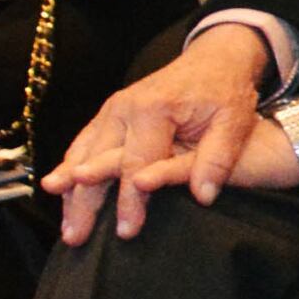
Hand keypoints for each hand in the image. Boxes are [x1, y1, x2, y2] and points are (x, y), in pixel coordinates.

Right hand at [44, 23, 282, 243]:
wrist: (213, 60)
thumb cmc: (226, 95)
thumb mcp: (233, 125)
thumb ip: (217, 160)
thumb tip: (203, 197)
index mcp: (153, 111)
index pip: (136, 166)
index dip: (130, 202)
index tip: (127, 232)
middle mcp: (123, 109)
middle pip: (97, 163)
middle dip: (85, 204)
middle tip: (76, 238)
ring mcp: (112, 110)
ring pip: (82, 155)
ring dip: (71, 192)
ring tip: (66, 227)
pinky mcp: (110, 114)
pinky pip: (84, 144)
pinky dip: (73, 170)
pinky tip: (65, 195)